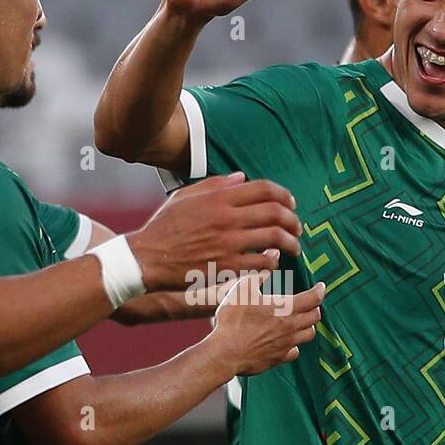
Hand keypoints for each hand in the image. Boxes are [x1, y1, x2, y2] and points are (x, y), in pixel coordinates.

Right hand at [128, 172, 300, 291]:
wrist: (148, 258)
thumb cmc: (164, 226)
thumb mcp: (185, 197)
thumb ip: (215, 185)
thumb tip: (242, 177)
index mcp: (219, 198)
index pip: (264, 189)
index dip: (284, 196)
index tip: (291, 204)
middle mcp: (227, 218)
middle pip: (275, 213)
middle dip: (293, 221)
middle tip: (297, 229)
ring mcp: (228, 243)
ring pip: (274, 238)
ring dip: (290, 243)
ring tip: (294, 248)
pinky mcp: (227, 266)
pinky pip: (261, 263)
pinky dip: (273, 262)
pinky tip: (272, 263)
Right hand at [210, 274, 323, 374]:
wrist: (226, 352)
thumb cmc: (233, 320)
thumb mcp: (242, 289)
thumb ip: (258, 275)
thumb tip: (269, 263)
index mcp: (285, 308)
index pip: (313, 298)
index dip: (320, 290)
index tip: (321, 287)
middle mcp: (291, 327)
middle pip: (314, 316)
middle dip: (315, 307)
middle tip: (310, 303)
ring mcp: (286, 344)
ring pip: (308, 334)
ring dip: (308, 325)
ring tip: (302, 321)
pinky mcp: (279, 358)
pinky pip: (294, 351)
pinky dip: (294, 345)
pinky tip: (287, 342)